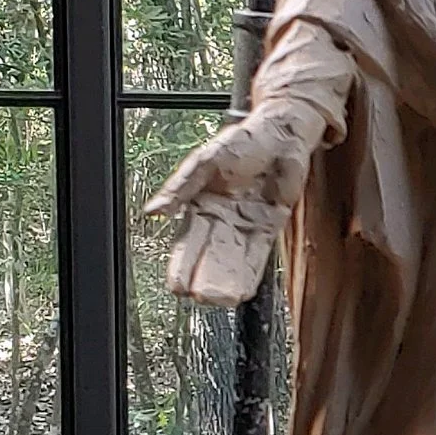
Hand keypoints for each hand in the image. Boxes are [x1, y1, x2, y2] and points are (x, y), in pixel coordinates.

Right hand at [145, 101, 320, 306]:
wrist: (281, 133)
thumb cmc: (242, 141)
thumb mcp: (205, 162)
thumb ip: (181, 188)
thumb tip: (155, 211)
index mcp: (200, 204)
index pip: (188, 241)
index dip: (182, 264)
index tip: (177, 285)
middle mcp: (222, 218)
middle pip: (211, 255)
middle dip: (206, 277)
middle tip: (200, 298)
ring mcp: (245, 223)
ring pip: (234, 259)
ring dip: (228, 279)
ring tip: (222, 301)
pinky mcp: (269, 225)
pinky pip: (258, 253)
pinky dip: (251, 271)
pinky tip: (244, 289)